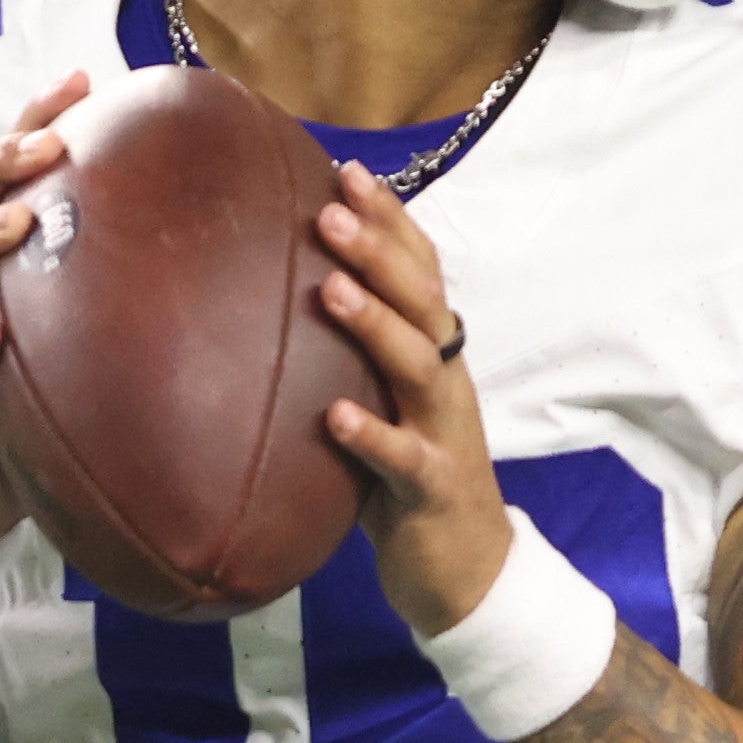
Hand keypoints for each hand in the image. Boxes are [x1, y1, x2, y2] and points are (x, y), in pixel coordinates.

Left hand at [308, 185, 505, 621]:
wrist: (468, 571)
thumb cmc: (408, 480)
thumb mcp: (382, 405)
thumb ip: (347, 358)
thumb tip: (274, 304)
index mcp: (435, 355)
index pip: (421, 271)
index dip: (391, 221)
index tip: (348, 171)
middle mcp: (445, 382)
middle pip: (422, 301)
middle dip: (380, 251)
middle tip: (330, 210)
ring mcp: (443, 433)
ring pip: (418, 366)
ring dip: (376, 324)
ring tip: (331, 290)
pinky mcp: (433, 489)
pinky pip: (403, 458)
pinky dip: (371, 434)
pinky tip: (335, 417)